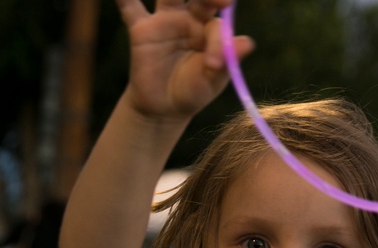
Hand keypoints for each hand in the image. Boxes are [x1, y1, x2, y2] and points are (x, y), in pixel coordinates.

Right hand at [116, 0, 254, 119]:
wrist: (163, 108)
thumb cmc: (192, 92)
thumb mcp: (211, 81)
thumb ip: (227, 59)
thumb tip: (248, 42)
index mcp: (212, 30)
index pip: (217, 25)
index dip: (217, 42)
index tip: (212, 64)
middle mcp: (190, 18)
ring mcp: (165, 20)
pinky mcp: (141, 28)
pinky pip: (129, 7)